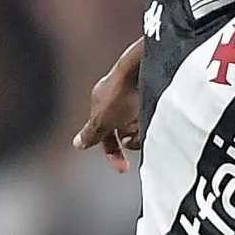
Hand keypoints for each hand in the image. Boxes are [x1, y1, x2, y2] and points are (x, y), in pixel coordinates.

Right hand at [72, 42, 144, 172]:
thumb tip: (77, 144)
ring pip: (140, 123)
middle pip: (124, 131)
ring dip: (142, 129)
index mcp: (100, 101)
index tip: (123, 168)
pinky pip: (154, 113)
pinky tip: (157, 113)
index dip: (111, 152)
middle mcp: (117, 97)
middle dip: (131, 139)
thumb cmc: (121, 93)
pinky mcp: (154, 89)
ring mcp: (136, 92)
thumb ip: (90, 134)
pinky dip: (154, 118)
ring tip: (146, 120)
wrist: (147, 65)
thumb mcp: (102, 119)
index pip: (103, 134)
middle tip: (137, 135)